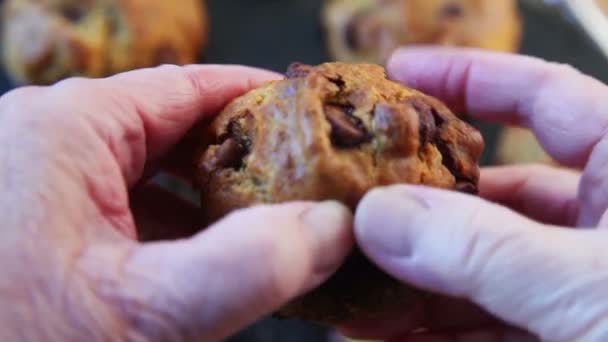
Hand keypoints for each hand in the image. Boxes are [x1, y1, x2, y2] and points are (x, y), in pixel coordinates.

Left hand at [0, 65, 353, 340]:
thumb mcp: (140, 315)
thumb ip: (248, 266)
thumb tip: (333, 228)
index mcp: (66, 128)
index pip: (191, 87)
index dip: (260, 99)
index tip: (311, 117)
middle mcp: (47, 142)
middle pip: (175, 129)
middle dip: (244, 157)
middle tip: (306, 184)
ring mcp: (41, 185)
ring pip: (152, 175)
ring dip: (210, 201)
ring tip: (270, 225)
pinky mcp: (39, 227)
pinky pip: (125, 211)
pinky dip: (173, 231)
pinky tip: (208, 261)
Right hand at [342, 48, 607, 340]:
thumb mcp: (600, 292)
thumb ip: (488, 252)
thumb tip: (383, 217)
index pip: (541, 97)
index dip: (467, 77)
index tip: (399, 72)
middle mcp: (600, 227)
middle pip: (486, 195)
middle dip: (413, 204)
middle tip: (352, 207)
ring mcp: (572, 289)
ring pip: (472, 269)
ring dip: (407, 281)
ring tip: (348, 285)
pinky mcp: (553, 338)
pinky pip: (477, 327)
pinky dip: (427, 332)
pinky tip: (381, 334)